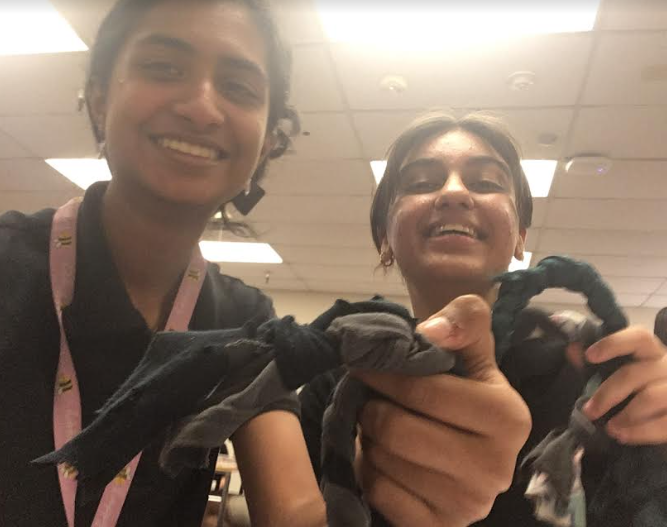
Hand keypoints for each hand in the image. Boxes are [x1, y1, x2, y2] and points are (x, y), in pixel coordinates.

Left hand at [352, 295, 531, 526]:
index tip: (360, 364)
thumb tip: (431, 330)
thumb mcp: (471, 348)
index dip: (382, 374)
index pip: (424, 391)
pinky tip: (380, 457)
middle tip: (366, 399)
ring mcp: (470, 505)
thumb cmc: (462, 388)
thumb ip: (464, 321)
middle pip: (398, 431)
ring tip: (376, 427)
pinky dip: (369, 470)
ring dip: (368, 439)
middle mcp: (497, 467)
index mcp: (508, 417)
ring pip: (384, 463)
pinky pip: (380, 493)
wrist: (466, 447)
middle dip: (372, 410)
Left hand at [583, 326, 666, 444]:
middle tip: (589, 411)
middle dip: (606, 394)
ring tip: (609, 428)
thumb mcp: (620, 374)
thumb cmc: (639, 390)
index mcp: (651, 352)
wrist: (665, 414)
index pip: (638, 337)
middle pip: (633, 374)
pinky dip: (640, 432)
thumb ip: (595, 364)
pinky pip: (663, 424)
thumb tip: (572, 350)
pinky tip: (623, 436)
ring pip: (650, 398)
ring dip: (625, 415)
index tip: (589, 356)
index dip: (613, 343)